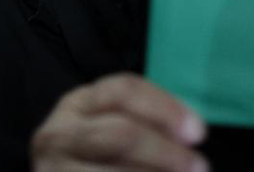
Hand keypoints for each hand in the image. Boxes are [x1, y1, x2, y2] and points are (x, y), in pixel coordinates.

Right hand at [31, 72, 208, 171]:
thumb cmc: (99, 156)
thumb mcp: (114, 128)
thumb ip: (148, 123)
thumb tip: (191, 131)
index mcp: (79, 102)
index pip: (123, 90)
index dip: (164, 108)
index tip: (198, 132)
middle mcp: (59, 132)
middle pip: (120, 133)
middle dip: (165, 151)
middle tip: (199, 166)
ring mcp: (54, 168)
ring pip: (113, 171)